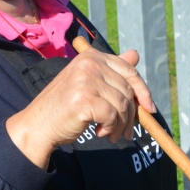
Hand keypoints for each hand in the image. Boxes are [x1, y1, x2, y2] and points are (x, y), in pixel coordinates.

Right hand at [6, 48, 155, 166]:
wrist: (39, 125)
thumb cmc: (65, 106)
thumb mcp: (89, 83)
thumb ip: (112, 70)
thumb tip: (136, 54)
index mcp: (92, 57)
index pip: (129, 71)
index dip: (143, 91)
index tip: (150, 108)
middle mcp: (89, 64)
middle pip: (127, 90)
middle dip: (130, 115)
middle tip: (126, 132)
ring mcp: (86, 80)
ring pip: (122, 105)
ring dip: (120, 125)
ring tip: (110, 134)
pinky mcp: (84, 99)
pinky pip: (112, 116)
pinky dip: (110, 128)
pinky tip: (100, 132)